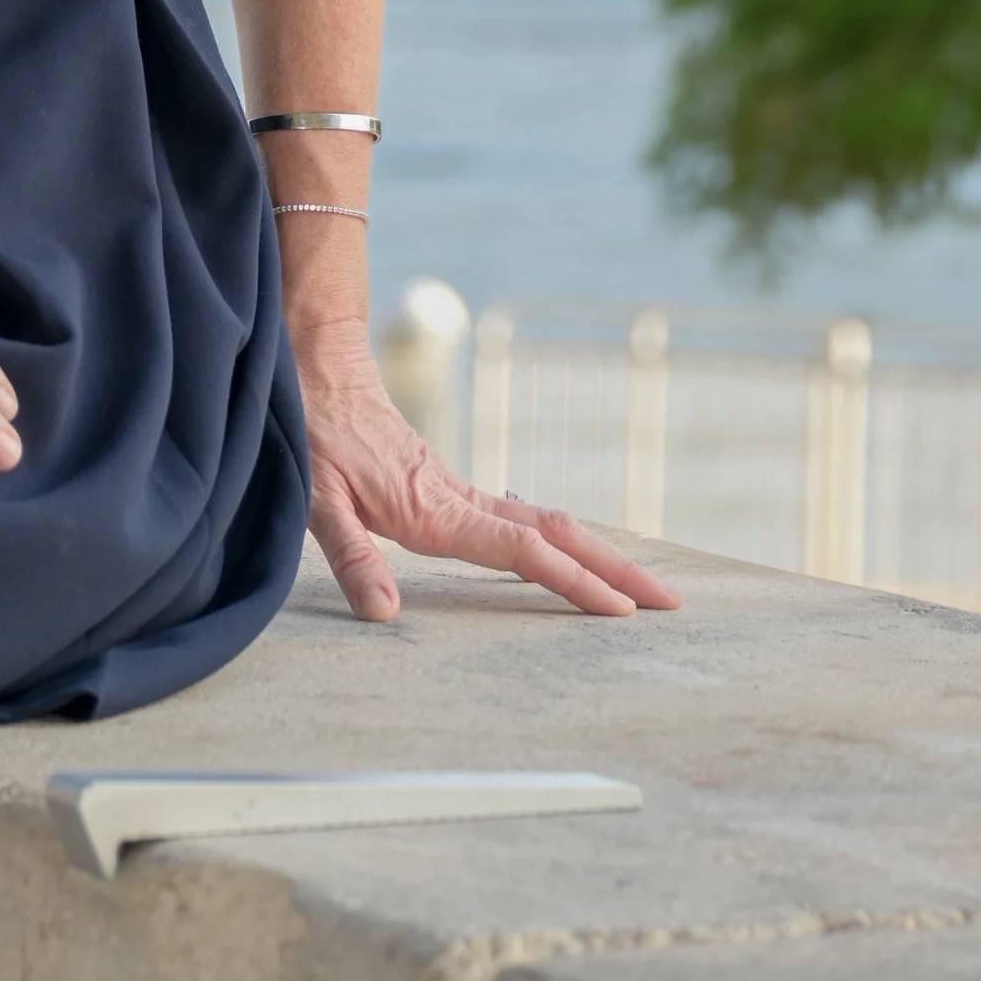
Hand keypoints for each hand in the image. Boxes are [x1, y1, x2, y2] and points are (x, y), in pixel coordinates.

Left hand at [291, 320, 680, 621]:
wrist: (317, 366)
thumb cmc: (312, 432)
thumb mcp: (316, 500)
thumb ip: (351, 557)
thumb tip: (385, 614)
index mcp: (435, 512)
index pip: (523, 553)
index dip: (573, 582)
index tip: (622, 611)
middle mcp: (458, 500)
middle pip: (556, 534)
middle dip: (614, 568)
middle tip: (669, 601)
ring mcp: (457, 491)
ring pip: (544, 522)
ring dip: (595, 553)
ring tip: (639, 585)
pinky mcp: (447, 487)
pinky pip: (519, 518)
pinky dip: (560, 540)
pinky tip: (567, 558)